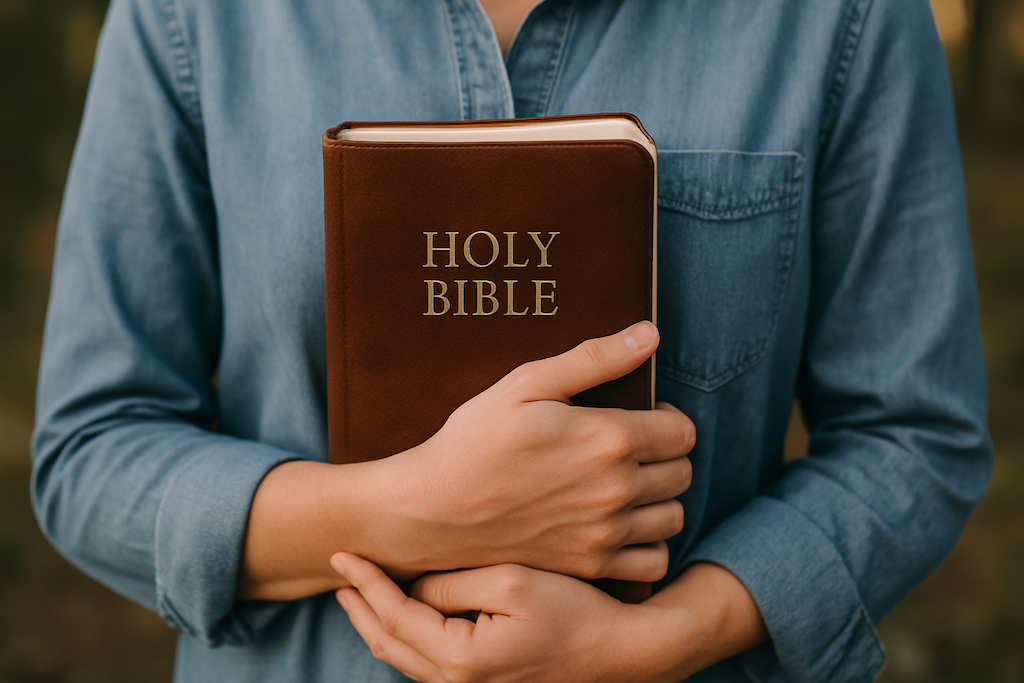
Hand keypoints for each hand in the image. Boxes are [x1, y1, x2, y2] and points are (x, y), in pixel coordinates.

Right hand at [238, 322, 693, 600]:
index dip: (668, 419)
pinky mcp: (590, 565)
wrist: (432, 510)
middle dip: (666, 456)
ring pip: (674, 516)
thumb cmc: (474, 440)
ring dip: (660, 499)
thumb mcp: (527, 384)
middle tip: (631, 449)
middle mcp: (616, 490)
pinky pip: (653, 561)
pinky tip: (623, 526)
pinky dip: (648, 545)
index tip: (642, 418)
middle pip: (683, 472)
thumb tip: (649, 334)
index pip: (682, 432)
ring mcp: (604, 533)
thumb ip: (594, 359)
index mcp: (608, 439)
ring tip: (628, 486)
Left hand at [331, 553, 646, 682]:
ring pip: (406, 657)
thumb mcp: (512, 583)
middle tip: (340, 572)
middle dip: (360, 606)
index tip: (343, 552)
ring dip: (379, 622)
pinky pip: (429, 662)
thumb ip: (455, 582)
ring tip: (361, 590)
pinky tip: (405, 611)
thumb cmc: (576, 612)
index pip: (394, 617)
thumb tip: (415, 583)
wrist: (623, 652)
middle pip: (390, 644)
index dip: (366, 582)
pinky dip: (407, 635)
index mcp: (461, 661)